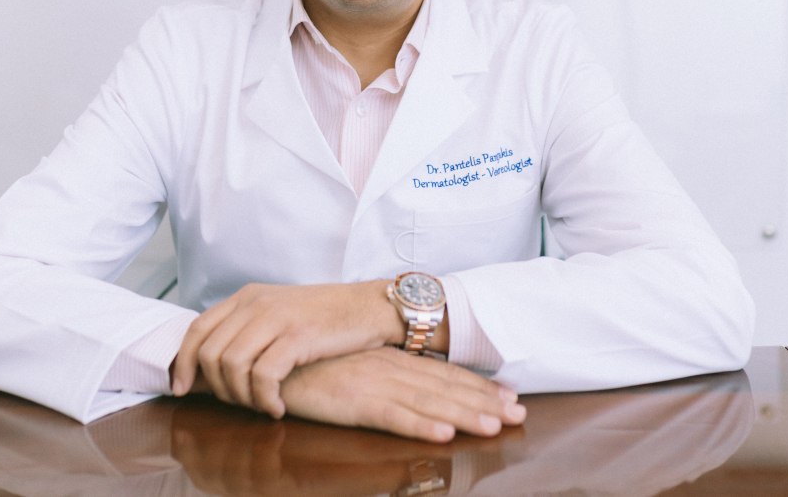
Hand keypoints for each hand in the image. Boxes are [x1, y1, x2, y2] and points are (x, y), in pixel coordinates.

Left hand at [172, 280, 403, 416]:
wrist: (370, 307)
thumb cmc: (327, 317)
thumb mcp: (280, 312)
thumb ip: (248, 328)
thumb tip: (213, 363)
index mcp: (248, 296)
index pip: (198, 329)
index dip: (185, 363)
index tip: (183, 390)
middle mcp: (257, 303)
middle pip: (211, 352)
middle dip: (218, 388)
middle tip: (240, 404)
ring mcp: (277, 318)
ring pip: (232, 366)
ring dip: (242, 397)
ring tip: (263, 405)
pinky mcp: (298, 336)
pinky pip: (263, 376)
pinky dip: (265, 399)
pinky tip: (278, 407)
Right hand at [280, 347, 525, 442]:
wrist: (268, 353)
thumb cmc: (308, 362)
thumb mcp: (352, 366)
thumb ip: (381, 373)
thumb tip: (409, 384)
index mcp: (390, 359)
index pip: (443, 373)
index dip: (479, 386)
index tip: (510, 396)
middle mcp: (388, 367)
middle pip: (445, 387)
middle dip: (485, 401)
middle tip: (519, 413)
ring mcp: (372, 383)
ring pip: (428, 402)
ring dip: (465, 414)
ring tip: (495, 426)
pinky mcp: (352, 400)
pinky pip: (392, 416)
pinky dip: (420, 425)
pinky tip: (444, 434)